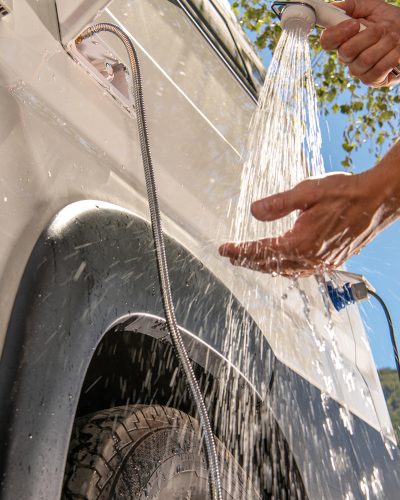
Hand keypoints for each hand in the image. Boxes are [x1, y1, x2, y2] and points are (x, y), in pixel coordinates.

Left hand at [219, 170, 394, 276]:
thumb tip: (254, 211)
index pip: (262, 251)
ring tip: (249, 259)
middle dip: (248, 261)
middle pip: (271, 266)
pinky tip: (280, 262)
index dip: (240, 251)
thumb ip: (279, 204)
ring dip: (265, 266)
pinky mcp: (331, 261)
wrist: (378, 200)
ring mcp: (322, 262)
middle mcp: (311, 258)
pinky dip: (284, 268)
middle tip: (231, 255)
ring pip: (285, 270)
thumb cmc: (346, 193)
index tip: (224, 249)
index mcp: (302, 243)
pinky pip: (301, 270)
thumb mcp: (308, 192)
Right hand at [320, 0, 399, 86]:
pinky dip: (390, 57)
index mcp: (344, 40)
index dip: (337, 33)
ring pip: (364, 60)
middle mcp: (349, 58)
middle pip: (345, 52)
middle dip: (368, 36)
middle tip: (382, 29)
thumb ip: (352, 6)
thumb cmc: (393, 23)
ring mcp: (360, 71)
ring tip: (393, 38)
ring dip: (383, 45)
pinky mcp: (373, 81)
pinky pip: (377, 70)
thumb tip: (333, 7)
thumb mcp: (373, 8)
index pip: (327, 41)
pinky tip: (396, 51)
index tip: (354, 24)